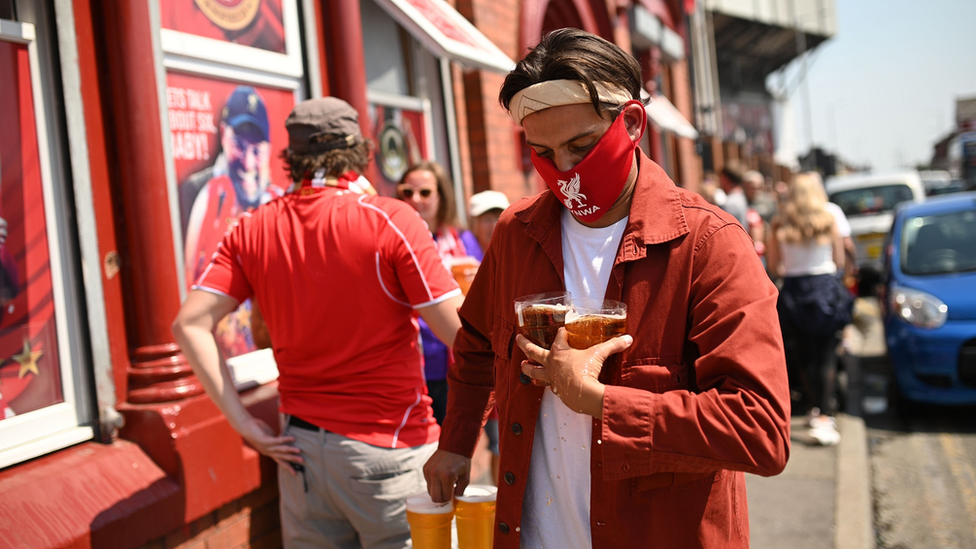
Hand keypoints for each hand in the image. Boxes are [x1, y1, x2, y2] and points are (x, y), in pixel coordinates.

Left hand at [238, 416, 302, 472]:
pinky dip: (285, 440)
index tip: (295, 473)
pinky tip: (292, 438)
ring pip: (280, 450)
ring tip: (299, 451)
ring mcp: (265, 447)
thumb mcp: (269, 436)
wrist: (244, 426)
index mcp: (268, 452)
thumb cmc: (257, 429)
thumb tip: (285, 439)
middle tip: (302, 461)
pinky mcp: (264, 440)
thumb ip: (277, 439)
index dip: (288, 467)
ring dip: (290, 451)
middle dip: (292, 460)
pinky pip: (276, 441)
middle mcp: (267, 451)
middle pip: (282, 457)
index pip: (280, 461)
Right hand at [424, 449, 471, 502]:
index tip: (453, 495)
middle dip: (442, 498)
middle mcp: (435, 474)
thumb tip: (454, 499)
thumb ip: (460, 491)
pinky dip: (434, 483)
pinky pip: (428, 482)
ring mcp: (428, 471)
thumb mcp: (466, 478)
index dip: (450, 498)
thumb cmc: (462, 461)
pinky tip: (440, 477)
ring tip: (445, 484)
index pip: (445, 498)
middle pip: (435, 498)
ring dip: (437, 491)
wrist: (454, 444)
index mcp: (447, 476)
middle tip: (448, 493)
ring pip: (430, 491)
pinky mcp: (425, 468)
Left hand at [516, 328, 632, 417]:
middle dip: (524, 343)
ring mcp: (551, 377)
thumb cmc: (587, 370)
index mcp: (559, 351)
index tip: (563, 331)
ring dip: (527, 367)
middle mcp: (551, 362)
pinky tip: (543, 383)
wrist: (584, 393)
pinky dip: (544, 383)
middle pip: (533, 351)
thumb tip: (628, 339)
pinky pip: (546, 385)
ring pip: (533, 371)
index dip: (561, 333)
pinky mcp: (555, 389)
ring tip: (522, 365)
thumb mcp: (600, 354)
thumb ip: (613, 345)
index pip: (558, 336)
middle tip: (518, 338)